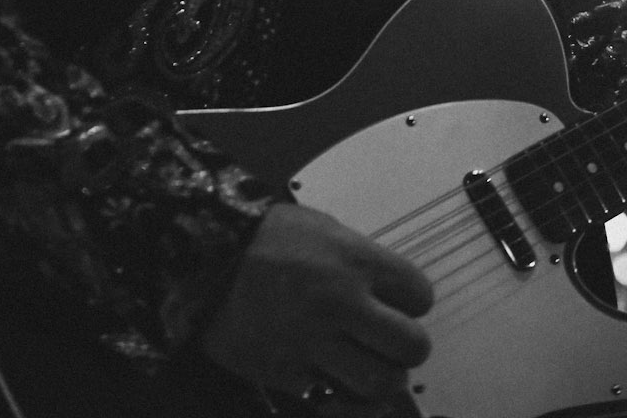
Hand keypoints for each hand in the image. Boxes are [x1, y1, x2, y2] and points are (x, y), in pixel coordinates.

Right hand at [200, 202, 432, 411]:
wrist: (206, 260)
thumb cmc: (267, 238)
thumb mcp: (323, 229)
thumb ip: (362, 260)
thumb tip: (390, 294)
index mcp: (355, 260)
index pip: (420, 295)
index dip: (413, 302)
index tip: (399, 304)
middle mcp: (342, 303)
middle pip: (412, 347)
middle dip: (407, 349)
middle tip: (389, 344)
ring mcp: (316, 343)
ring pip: (380, 384)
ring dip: (379, 380)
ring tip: (365, 366)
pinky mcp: (290, 375)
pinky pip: (332, 397)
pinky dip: (333, 391)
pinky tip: (324, 372)